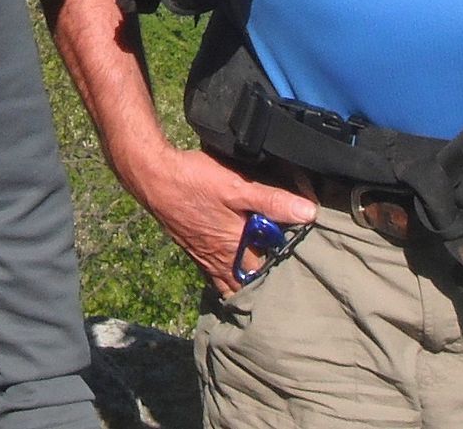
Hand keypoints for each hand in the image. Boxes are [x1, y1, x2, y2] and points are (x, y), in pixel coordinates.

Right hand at [124, 146, 316, 295]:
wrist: (153, 176)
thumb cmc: (194, 182)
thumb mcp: (237, 187)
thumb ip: (272, 201)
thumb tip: (309, 213)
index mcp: (234, 250)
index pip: (265, 278)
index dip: (284, 276)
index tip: (303, 273)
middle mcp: (218, 261)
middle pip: (246, 285)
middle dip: (264, 286)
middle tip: (287, 281)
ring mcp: (203, 256)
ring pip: (229, 281)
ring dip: (245, 282)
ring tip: (263, 279)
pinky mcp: (193, 247)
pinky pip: (215, 271)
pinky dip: (228, 273)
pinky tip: (235, 263)